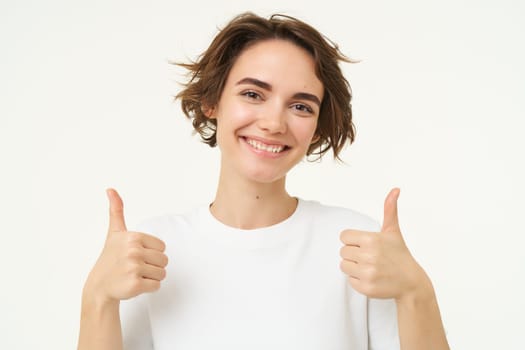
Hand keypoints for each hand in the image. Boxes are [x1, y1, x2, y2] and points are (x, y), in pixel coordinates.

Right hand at [83, 189, 167, 305]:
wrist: (99, 286)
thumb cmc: (111, 258)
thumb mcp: (114, 233)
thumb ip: (116, 210)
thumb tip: (110, 189)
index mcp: (133, 237)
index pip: (162, 247)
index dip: (152, 253)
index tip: (136, 255)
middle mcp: (133, 251)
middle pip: (164, 260)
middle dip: (153, 266)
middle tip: (135, 267)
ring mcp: (134, 268)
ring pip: (162, 273)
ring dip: (151, 277)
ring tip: (134, 275)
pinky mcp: (135, 285)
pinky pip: (156, 286)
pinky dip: (148, 288)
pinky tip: (134, 285)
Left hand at [339, 188, 429, 299]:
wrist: (411, 282)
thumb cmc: (399, 255)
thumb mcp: (393, 232)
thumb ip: (390, 210)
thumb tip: (395, 189)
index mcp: (371, 240)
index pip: (344, 237)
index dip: (353, 240)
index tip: (365, 245)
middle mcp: (369, 256)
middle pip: (342, 252)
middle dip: (354, 254)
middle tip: (369, 257)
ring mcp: (367, 273)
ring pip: (344, 266)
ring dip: (354, 267)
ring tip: (370, 267)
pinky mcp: (366, 288)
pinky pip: (350, 280)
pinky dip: (358, 280)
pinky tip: (372, 277)